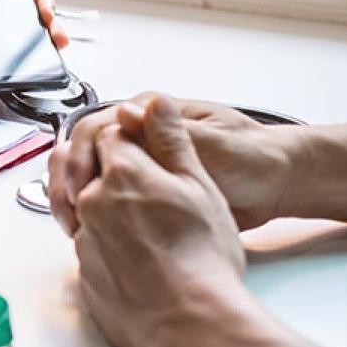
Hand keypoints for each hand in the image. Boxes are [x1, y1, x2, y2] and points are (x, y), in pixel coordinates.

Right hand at [49, 93, 295, 234]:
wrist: (277, 185)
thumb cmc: (254, 158)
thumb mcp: (215, 145)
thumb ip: (172, 133)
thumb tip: (128, 112)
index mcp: (150, 114)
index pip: (95, 128)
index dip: (80, 158)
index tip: (79, 189)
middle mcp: (138, 135)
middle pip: (83, 151)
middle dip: (68, 181)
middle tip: (69, 213)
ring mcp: (139, 162)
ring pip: (89, 176)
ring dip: (75, 200)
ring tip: (74, 227)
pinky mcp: (144, 189)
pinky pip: (106, 198)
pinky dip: (93, 214)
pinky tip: (91, 234)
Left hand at [72, 95, 245, 346]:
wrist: (193, 322)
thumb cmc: (203, 256)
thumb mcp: (198, 184)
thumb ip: (170, 139)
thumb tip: (153, 102)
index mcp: (121, 173)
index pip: (112, 136)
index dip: (133, 142)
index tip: (150, 156)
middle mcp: (92, 202)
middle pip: (94, 172)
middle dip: (116, 177)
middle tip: (151, 196)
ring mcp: (84, 239)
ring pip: (90, 211)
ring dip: (112, 213)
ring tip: (151, 233)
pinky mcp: (84, 272)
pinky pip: (92, 248)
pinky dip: (111, 248)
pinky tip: (142, 261)